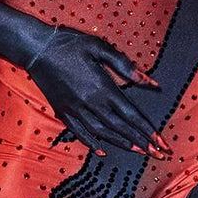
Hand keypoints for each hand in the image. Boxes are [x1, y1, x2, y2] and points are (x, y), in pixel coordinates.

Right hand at [24, 24, 170, 158]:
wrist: (36, 48)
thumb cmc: (70, 43)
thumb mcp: (100, 48)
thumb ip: (125, 66)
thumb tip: (149, 81)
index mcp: (102, 87)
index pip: (131, 114)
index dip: (147, 130)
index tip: (161, 142)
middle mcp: (90, 103)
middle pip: (120, 127)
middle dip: (140, 142)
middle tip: (157, 154)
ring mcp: (75, 109)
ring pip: (102, 132)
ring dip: (121, 143)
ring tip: (137, 151)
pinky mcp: (62, 111)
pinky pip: (79, 132)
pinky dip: (91, 143)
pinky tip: (102, 150)